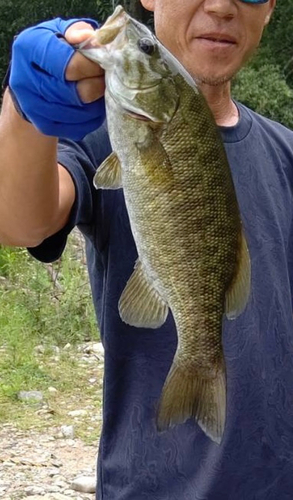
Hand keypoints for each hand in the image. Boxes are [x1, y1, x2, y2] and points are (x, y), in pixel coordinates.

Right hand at [9, 18, 105, 139]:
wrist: (33, 80)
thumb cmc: (52, 50)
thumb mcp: (61, 32)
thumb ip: (78, 32)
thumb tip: (94, 41)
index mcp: (29, 49)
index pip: (70, 65)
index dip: (93, 66)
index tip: (103, 62)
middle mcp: (26, 81)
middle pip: (78, 93)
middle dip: (98, 84)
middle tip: (105, 77)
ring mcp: (34, 108)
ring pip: (82, 112)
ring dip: (97, 101)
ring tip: (99, 88)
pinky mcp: (45, 126)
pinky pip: (81, 126)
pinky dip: (92, 116)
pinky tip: (91, 103)